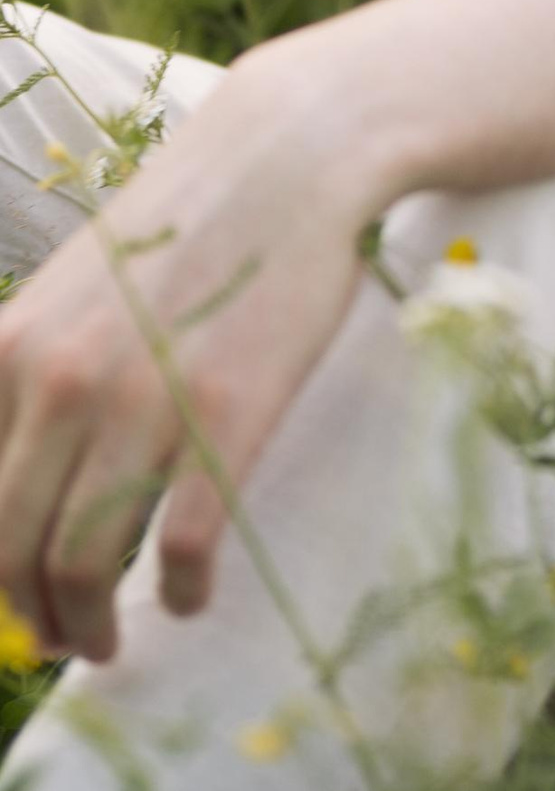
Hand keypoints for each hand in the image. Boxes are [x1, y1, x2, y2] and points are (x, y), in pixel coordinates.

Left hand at [0, 24, 382, 659]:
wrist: (291, 154)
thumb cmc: (186, 222)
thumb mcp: (73, 290)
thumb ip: (31, 374)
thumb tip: (17, 482)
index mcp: (10, 350)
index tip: (18, 598)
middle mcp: (60, 382)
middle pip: (11, 552)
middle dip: (34, 617)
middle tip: (65, 636)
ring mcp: (144, 401)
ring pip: (83, 564)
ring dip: (91, 624)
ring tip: (110, 637)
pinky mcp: (228, 417)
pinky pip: (183, 549)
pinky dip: (180, 594)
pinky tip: (190, 597)